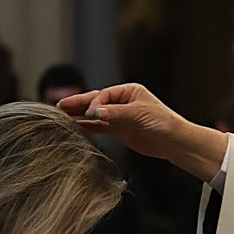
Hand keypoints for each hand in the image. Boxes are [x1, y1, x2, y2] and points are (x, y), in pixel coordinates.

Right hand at [58, 84, 226, 180]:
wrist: (174, 142)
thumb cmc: (163, 123)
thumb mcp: (138, 114)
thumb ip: (115, 113)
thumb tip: (95, 111)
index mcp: (128, 92)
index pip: (104, 95)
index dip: (95, 103)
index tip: (91, 113)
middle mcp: (122, 102)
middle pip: (96, 102)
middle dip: (78, 104)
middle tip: (59, 106)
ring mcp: (119, 116)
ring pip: (95, 114)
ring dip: (79, 115)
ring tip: (61, 116)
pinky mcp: (119, 130)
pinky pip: (99, 126)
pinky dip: (87, 126)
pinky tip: (74, 126)